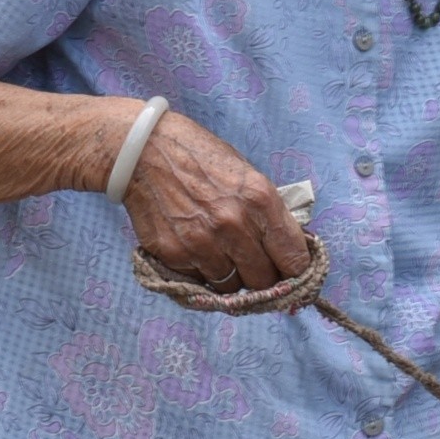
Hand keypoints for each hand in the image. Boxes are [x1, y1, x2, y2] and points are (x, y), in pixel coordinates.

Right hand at [117, 105, 308, 290]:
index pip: (294, 260)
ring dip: (230, 277)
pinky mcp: (174, 254)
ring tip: (220, 253)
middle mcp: (234, 224)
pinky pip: (201, 282)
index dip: (296, 272)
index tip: (292, 275)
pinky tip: (196, 250)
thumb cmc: (200, 158)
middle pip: (265, 281)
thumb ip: (269, 215)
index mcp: (261, 200)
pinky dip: (202, 274)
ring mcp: (203, 243)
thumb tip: (289, 251)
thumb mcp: (247, 175)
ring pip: (232, 287)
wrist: (143, 151)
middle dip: (263, 278)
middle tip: (253, 266)